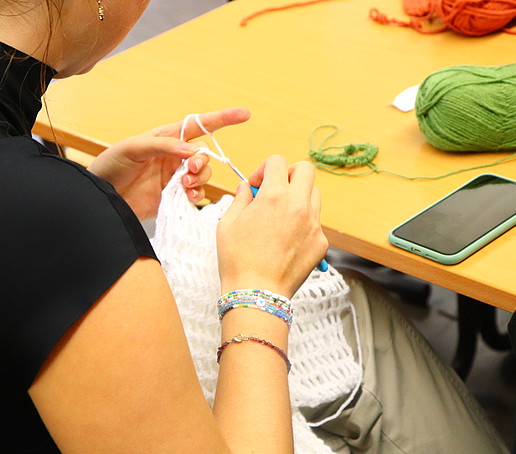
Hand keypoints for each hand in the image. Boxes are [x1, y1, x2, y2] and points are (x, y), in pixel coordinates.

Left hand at [87, 108, 249, 219]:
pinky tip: (187, 196)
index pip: (198, 125)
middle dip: (202, 162)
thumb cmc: (111, 167)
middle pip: (205, 155)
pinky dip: (197, 194)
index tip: (244, 115)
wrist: (102, 198)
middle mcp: (175, 157)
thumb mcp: (133, 149)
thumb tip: (192, 150)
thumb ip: (163, 146)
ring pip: (203, 175)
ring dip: (199, 179)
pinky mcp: (175, 197)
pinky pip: (196, 193)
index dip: (222, 119)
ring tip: (184, 186)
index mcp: (166, 138)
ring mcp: (175, 177)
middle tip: (188, 170)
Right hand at [217, 155, 328, 298]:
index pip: (277, 162)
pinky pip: (316, 221)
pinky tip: (288, 238)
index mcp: (274, 196)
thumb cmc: (238, 259)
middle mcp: (299, 205)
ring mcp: (314, 224)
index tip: (256, 184)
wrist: (257, 293)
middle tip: (275, 188)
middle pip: (305, 169)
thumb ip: (241, 198)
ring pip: (314, 194)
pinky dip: (303, 221)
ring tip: (281, 214)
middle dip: (288, 173)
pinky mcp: (321, 242)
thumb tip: (247, 187)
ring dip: (299, 195)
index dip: (264, 168)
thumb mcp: (228, 223)